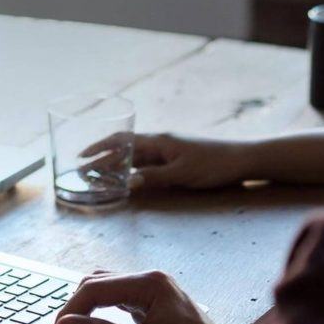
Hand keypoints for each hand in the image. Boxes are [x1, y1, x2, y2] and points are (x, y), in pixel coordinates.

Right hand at [47, 270, 235, 323]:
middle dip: (74, 312)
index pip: (94, 289)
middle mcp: (150, 280)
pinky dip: (100, 315)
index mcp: (149, 283)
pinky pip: (117, 301)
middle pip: (96, 285)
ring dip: (85, 312)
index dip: (70, 313)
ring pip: (105, 291)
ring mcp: (153, 291)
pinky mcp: (154, 305)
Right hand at [82, 133, 251, 191]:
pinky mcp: (176, 159)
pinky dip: (132, 170)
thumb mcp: (183, 174)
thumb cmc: (214, 165)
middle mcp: (160, 143)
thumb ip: (155, 177)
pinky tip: (127, 178)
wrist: (243, 159)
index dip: (99, 148)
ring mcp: (168, 150)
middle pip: (124, 148)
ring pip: (135, 156)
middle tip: (83, 171)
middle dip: (102, 158)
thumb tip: (128, 182)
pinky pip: (147, 163)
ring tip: (98, 176)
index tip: (81, 157)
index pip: (122, 141)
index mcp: (159, 141)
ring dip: (116, 165)